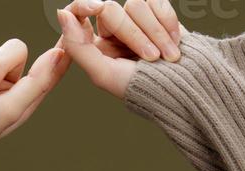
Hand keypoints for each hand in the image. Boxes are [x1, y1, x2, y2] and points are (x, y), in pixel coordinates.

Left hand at [55, 0, 184, 98]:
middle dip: (136, 35)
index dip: (84, 4)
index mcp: (93, 44)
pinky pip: (156, 1)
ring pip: (135, 4)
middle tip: (152, 58)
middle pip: (112, 11)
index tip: (97, 7)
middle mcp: (111, 29)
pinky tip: (174, 43)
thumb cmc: (141, 87)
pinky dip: (168, 23)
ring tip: (168, 56)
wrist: (183, 86)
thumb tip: (62, 13)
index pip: (79, 12)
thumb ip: (78, 46)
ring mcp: (134, 19)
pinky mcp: (156, 11)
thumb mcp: (103, 73)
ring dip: (155, 31)